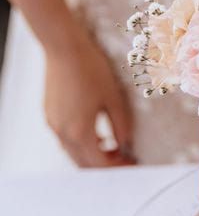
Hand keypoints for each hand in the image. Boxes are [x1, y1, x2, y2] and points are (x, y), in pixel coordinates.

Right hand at [44, 25, 136, 166]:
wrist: (65, 48)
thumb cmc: (90, 69)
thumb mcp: (113, 98)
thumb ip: (121, 124)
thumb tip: (126, 143)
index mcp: (79, 131)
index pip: (100, 163)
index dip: (118, 166)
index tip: (132, 162)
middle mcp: (62, 133)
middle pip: (84, 163)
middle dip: (105, 164)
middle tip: (124, 158)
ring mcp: (53, 124)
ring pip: (73, 152)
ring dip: (93, 154)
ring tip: (113, 146)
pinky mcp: (50, 115)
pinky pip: (66, 139)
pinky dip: (82, 143)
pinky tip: (97, 133)